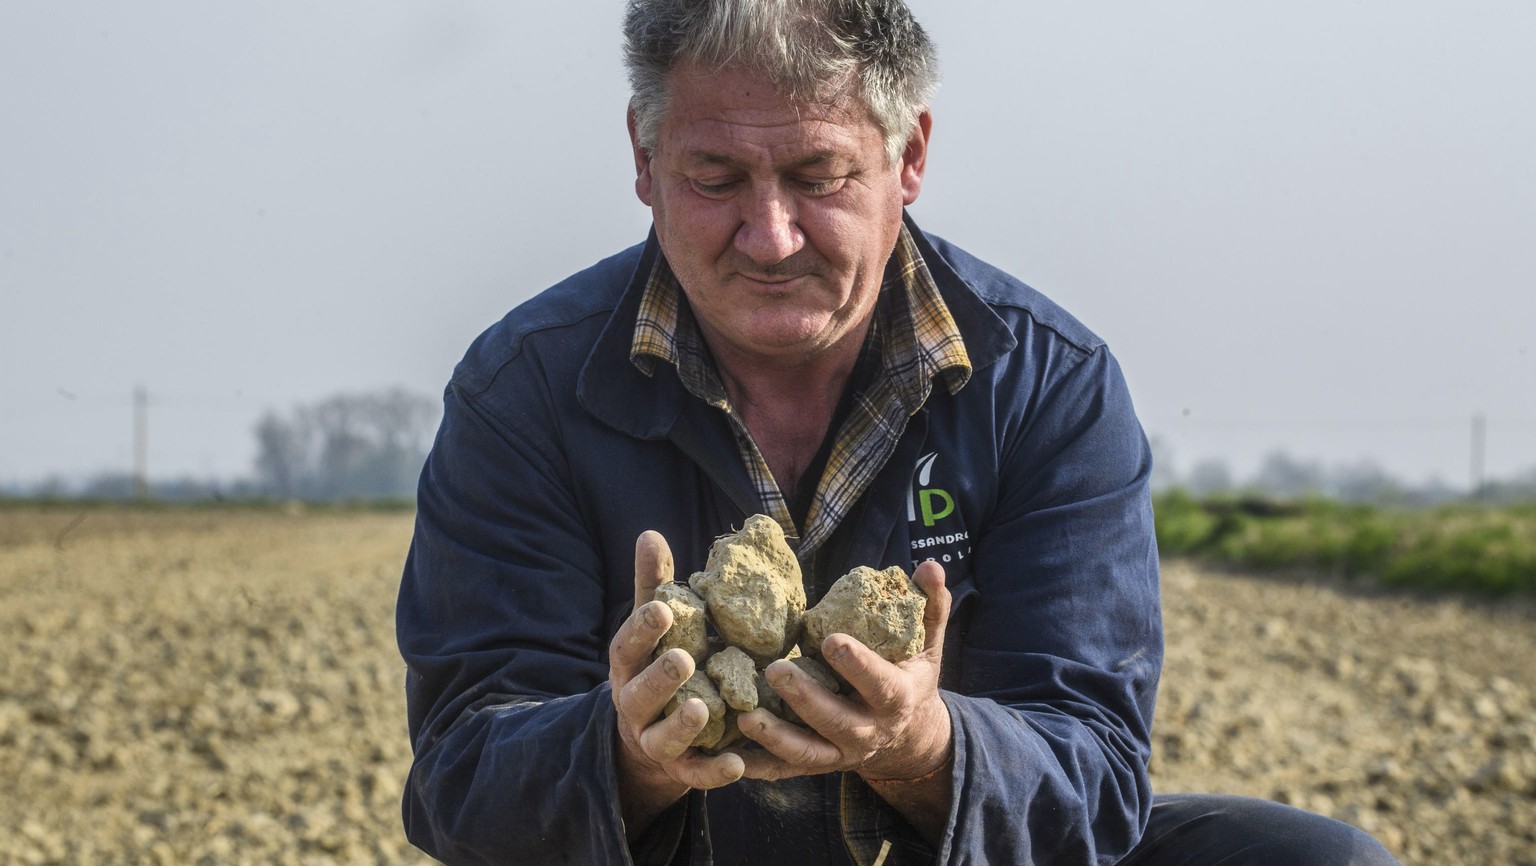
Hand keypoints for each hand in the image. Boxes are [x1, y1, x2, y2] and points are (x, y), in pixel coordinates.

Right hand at [609, 531, 743, 837]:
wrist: (648, 736)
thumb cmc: (657, 663)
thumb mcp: (655, 626)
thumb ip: (654, 586)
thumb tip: (649, 533)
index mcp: (628, 665)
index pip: (628, 646)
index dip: (643, 630)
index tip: (663, 611)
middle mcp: (635, 705)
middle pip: (641, 695)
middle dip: (660, 679)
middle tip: (684, 660)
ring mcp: (655, 741)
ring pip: (663, 739)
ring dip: (682, 726)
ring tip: (706, 709)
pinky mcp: (682, 771)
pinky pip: (696, 776)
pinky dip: (714, 772)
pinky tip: (738, 763)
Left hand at [735, 561, 952, 782]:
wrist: (909, 734)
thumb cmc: (910, 675)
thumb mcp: (928, 643)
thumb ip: (930, 605)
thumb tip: (930, 566)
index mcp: (897, 699)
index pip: (880, 685)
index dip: (858, 665)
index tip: (831, 640)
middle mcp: (869, 731)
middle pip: (836, 721)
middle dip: (805, 698)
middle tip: (774, 670)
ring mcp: (842, 753)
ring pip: (808, 752)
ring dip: (776, 737)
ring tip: (746, 716)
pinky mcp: (818, 764)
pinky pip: (785, 770)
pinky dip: (758, 767)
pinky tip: (729, 759)